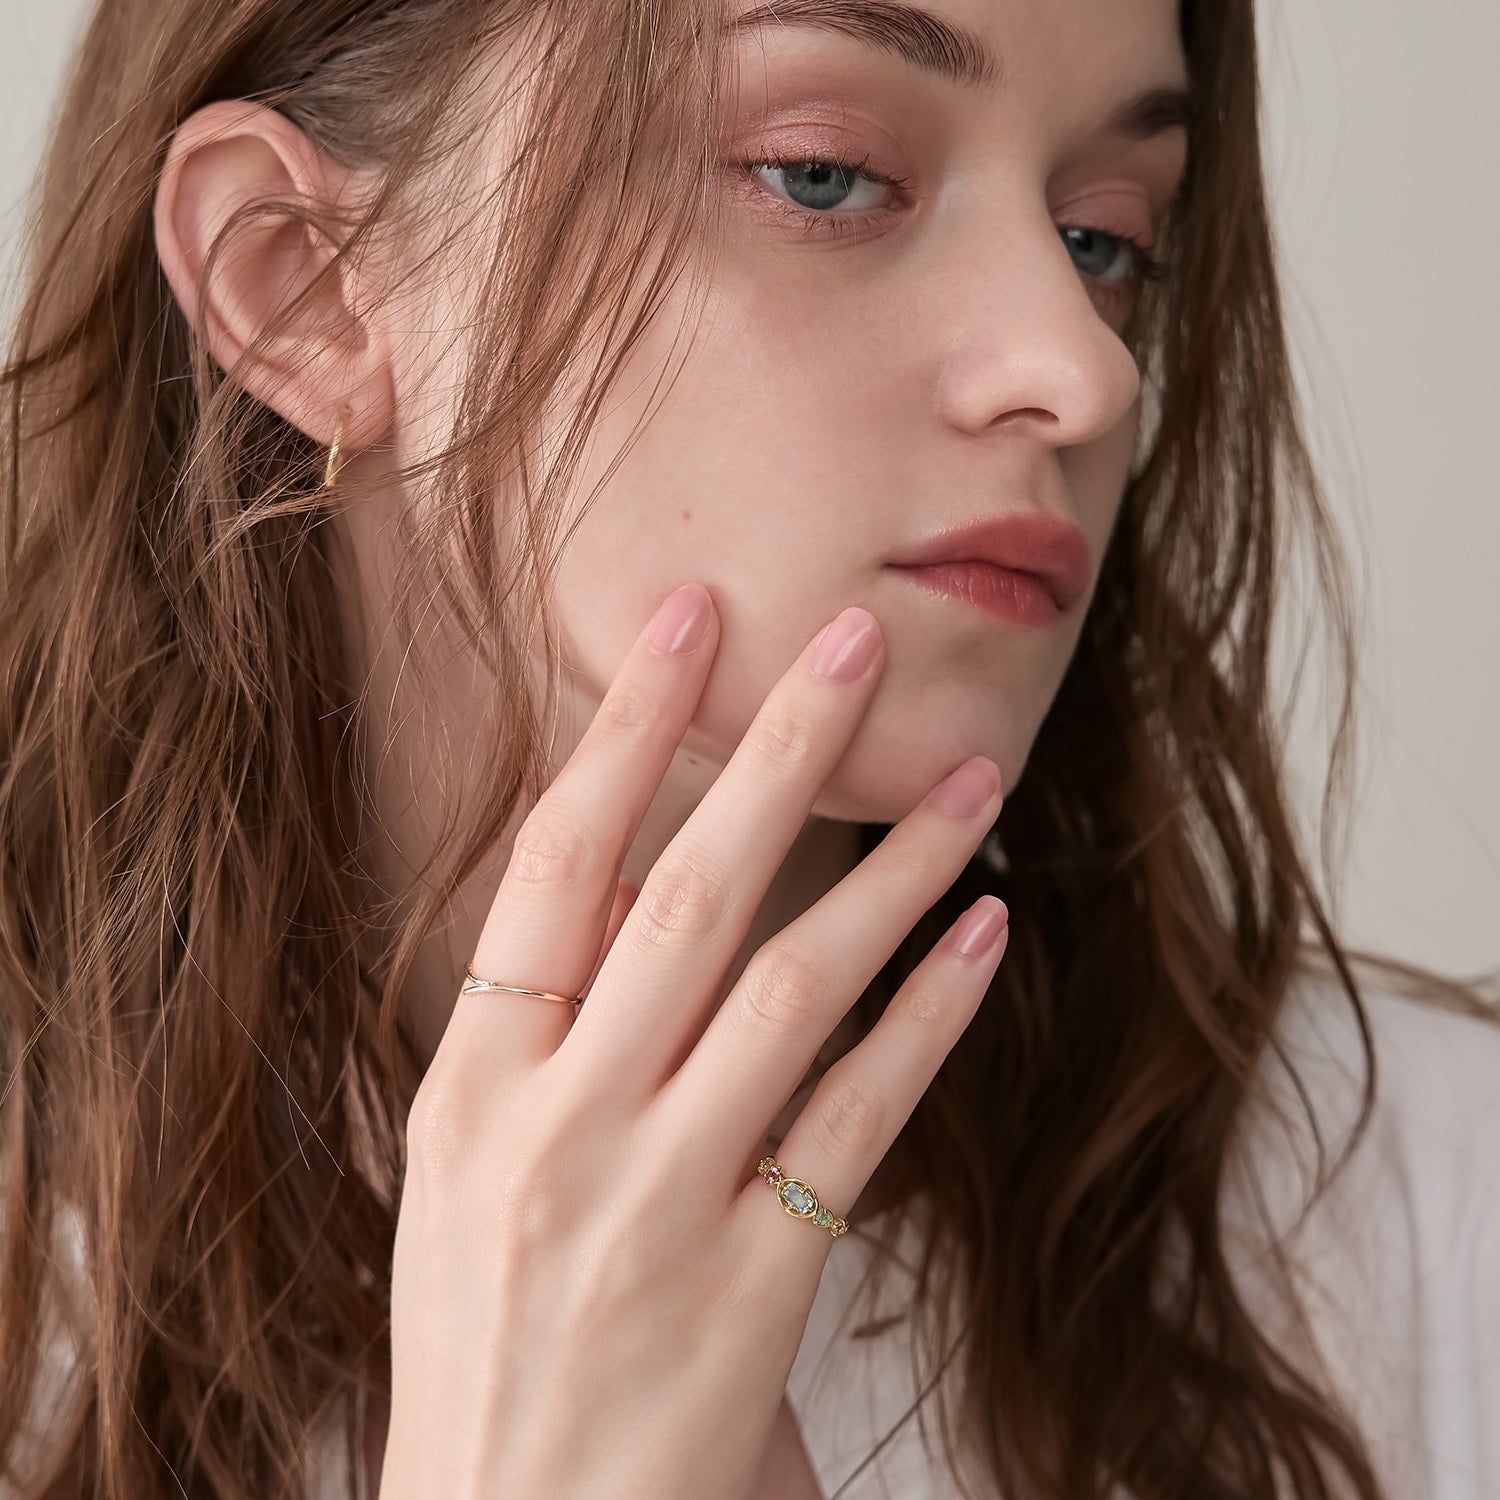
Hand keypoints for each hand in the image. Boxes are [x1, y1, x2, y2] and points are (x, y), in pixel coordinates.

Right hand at [379, 582, 1009, 1498]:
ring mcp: (659, 1201)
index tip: (687, 624)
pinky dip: (931, 1009)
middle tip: (851, 640)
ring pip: (794, 983)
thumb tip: (632, 882)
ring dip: (894, 867)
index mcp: (471, 1087)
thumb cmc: (484, 1343)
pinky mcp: (757, 1277)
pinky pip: (861, 1111)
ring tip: (971, 775)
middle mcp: (562, 1125)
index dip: (622, 731)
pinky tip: (984, 929)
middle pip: (684, 894)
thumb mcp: (464, 1176)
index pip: (553, 864)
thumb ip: (542, 1033)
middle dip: (775, 751)